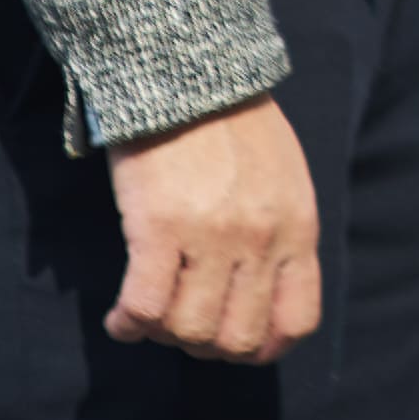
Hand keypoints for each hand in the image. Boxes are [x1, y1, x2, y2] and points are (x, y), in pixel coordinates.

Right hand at [105, 97, 318, 361]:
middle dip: (208, 346)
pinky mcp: (160, 228)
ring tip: (150, 318)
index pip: (297, 319)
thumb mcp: (284, 177)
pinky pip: (145, 306)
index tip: (234, 344)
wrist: (190, 73)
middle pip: (238, 337)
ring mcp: (212, 237)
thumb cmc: (234, 122)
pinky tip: (121, 319)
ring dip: (164, 335)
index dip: (264, 346)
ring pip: (190, 330)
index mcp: (297, 227)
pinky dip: (129, 324)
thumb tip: (260, 290)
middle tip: (184, 328)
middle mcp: (260, 240)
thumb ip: (280, 231)